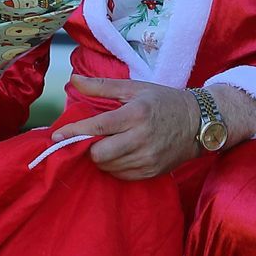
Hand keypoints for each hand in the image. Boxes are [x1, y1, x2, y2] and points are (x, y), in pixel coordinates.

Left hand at [58, 75, 205, 180]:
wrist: (200, 122)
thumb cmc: (163, 101)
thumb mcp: (134, 88)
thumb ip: (102, 86)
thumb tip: (73, 79)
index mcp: (136, 114)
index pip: (97, 127)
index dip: (73, 132)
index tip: (56, 136)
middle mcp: (142, 139)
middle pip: (99, 154)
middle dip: (89, 147)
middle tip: (90, 139)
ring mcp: (148, 159)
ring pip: (108, 167)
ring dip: (100, 158)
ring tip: (106, 144)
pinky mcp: (152, 173)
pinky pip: (121, 176)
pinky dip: (114, 167)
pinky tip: (119, 154)